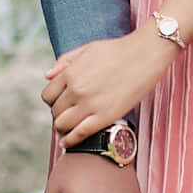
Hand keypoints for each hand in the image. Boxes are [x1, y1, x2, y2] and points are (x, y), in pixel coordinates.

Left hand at [45, 30, 172, 143]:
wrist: (144, 55)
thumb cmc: (118, 50)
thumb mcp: (87, 49)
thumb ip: (65, 61)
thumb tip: (47, 76)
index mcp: (70, 73)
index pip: (48, 95)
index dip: (52, 102)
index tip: (60, 104)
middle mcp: (76, 90)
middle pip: (55, 111)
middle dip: (59, 115)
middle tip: (67, 116)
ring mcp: (89, 104)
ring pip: (62, 125)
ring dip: (62, 129)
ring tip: (68, 129)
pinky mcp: (104, 117)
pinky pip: (79, 134)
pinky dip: (70, 141)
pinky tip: (68, 142)